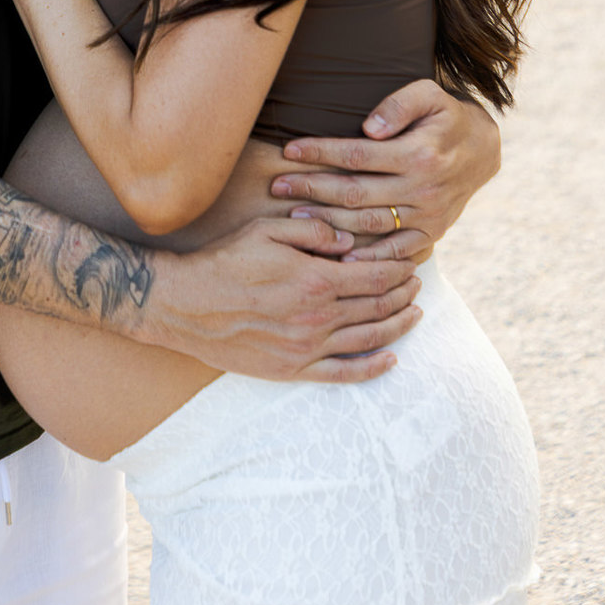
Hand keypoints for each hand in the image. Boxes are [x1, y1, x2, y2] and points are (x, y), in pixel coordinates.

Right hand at [149, 214, 421, 382]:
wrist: (186, 305)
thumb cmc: (225, 261)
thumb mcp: (267, 230)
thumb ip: (313, 232)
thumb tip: (350, 241)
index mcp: (315, 278)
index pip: (375, 274)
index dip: (400, 267)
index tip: (414, 259)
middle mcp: (318, 317)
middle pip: (378, 306)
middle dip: (405, 293)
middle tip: (418, 283)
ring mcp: (308, 348)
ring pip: (369, 339)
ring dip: (398, 326)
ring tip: (415, 313)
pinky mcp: (294, 370)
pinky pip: (345, 374)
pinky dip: (374, 368)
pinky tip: (391, 359)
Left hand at [268, 80, 500, 261]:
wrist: (483, 149)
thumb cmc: (445, 115)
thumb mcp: (429, 94)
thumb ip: (399, 105)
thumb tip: (370, 127)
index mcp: (419, 153)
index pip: (357, 154)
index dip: (320, 152)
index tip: (288, 150)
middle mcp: (423, 188)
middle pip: (356, 193)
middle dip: (312, 189)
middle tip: (277, 187)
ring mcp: (428, 215)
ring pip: (369, 224)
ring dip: (329, 223)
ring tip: (294, 217)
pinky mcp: (432, 233)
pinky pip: (396, 251)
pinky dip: (368, 258)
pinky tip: (338, 257)